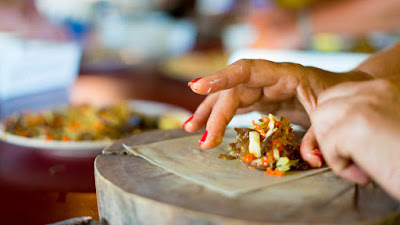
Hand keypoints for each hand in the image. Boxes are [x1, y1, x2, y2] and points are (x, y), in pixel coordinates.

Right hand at [183, 59, 370, 167]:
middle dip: (215, 112)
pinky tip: (208, 127)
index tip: (196, 87)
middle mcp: (269, 79)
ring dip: (209, 112)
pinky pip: (236, 105)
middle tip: (203, 139)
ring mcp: (263, 89)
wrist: (345, 90)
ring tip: (190, 128)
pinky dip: (221, 115)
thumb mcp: (332, 114)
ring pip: (230, 96)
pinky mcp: (262, 99)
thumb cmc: (340, 96)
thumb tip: (310, 159)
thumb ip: (319, 135)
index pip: (247, 70)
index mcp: (285, 74)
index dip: (221, 78)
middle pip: (234, 90)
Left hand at [311, 78, 399, 199]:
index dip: (338, 121)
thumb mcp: (390, 127)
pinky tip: (364, 173)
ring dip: (332, 146)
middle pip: (325, 103)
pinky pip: (327, 144)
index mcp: (385, 88)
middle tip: (350, 154)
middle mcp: (374, 89)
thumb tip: (341, 130)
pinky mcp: (357, 126)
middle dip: (329, 130)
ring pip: (320, 120)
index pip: (341, 95)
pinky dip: (339, 165)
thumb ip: (371, 119)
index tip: (354, 144)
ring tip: (359, 164)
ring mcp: (364, 105)